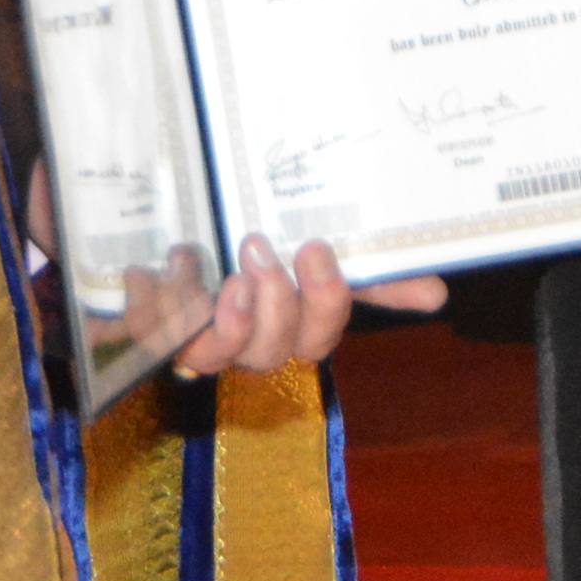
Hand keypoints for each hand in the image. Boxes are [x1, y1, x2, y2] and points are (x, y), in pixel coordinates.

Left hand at [166, 234, 447, 378]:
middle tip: (255, 247)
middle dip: (268, 307)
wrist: (154, 222)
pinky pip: (146, 336)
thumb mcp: (303, 244)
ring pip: (212, 358)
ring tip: (214, 272)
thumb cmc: (239, 242)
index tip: (312, 246)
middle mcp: (240, 342)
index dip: (320, 302)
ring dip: (217, 320)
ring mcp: (190, 341)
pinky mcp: (143, 332)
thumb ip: (365, 272)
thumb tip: (438, 293)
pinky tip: (152, 268)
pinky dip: (152, 302)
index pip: (317, 338)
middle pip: (267, 354)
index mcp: (282, 324)